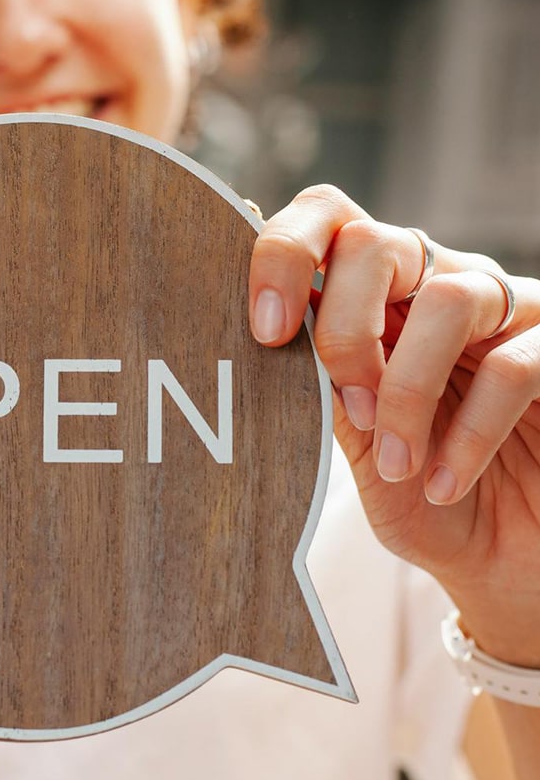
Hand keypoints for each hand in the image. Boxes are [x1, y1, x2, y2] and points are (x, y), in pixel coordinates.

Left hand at [249, 185, 539, 664]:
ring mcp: (506, 311)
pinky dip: (467, 434)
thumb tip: (264, 344)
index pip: (326, 220)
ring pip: (449, 297)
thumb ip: (317, 387)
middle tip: (348, 407)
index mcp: (374, 297)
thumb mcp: (353, 444)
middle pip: (375, 241)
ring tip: (396, 463)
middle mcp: (437, 284)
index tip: (267, 333)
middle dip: (344, 329)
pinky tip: (442, 483)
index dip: (285, 254)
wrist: (502, 558)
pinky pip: (515, 366)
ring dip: (407, 391)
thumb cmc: (418, 494)